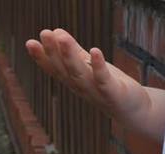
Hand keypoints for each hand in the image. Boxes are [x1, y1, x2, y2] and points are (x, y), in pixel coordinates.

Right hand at [25, 29, 146, 119]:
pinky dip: (99, 67)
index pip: (55, 70)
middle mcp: (82, 89)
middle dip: (54, 53)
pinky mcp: (114, 94)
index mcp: (74, 82)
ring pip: (80, 75)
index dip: (42, 58)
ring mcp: (97, 93)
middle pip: (65, 71)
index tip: (30, 43)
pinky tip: (95, 51)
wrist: (134, 110)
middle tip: (44, 33)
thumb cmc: (110, 87)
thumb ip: (75, 53)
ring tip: (62, 37)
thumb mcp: (90, 68)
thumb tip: (56, 33)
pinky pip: (104, 80)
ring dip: (70, 57)